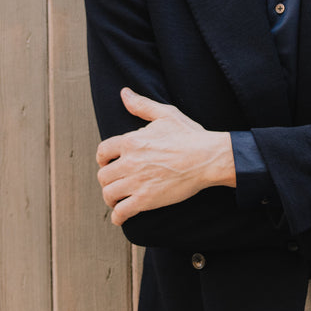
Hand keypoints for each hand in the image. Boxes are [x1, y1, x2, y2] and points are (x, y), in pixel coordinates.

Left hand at [96, 88, 234, 225]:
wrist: (207, 158)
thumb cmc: (190, 136)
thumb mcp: (166, 114)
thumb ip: (142, 105)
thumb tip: (125, 94)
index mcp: (131, 141)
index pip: (103, 151)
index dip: (103, 158)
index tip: (107, 163)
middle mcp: (130, 162)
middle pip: (103, 175)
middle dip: (107, 179)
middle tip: (115, 182)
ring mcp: (137, 182)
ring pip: (109, 194)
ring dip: (111, 197)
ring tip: (117, 199)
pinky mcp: (146, 200)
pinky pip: (122, 212)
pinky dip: (119, 216)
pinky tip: (122, 215)